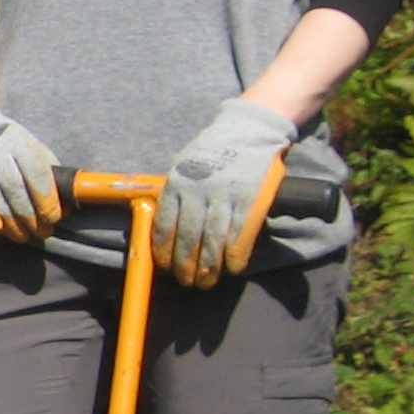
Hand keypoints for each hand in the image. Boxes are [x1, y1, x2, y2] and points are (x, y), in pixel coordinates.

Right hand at [0, 106, 62, 239]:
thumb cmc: (8, 146)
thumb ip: (49, 173)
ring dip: (9, 222)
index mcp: (17, 140)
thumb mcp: (32, 148)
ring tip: (22, 236)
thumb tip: (69, 205)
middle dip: (29, 216)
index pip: (35, 174)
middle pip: (13, 188)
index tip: (53, 219)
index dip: (46, 200)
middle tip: (40, 233)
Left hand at [153, 98, 294, 286]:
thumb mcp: (184, 166)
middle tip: (187, 282)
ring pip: (212, 240)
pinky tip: (232, 268)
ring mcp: (225, 195)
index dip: (163, 250)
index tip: (164, 267)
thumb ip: (176, 194)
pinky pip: (240, 233)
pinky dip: (235, 254)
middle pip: (187, 237)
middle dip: (185, 265)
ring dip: (209, 267)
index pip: (165, 225)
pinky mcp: (250, 198)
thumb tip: (165, 228)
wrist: (248, 130)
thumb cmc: (212, 152)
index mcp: (176, 183)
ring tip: (206, 282)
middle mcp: (198, 191)